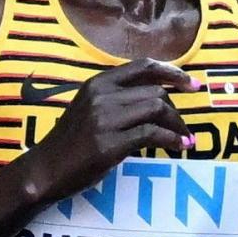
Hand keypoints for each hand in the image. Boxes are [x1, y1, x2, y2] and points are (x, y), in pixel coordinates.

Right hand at [25, 58, 199, 202]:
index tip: (192, 84)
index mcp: (98, 82)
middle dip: (176, 110)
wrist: (45, 170)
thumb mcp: (89, 108)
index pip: (144, 66)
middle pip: (156, 91)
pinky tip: (178, 146)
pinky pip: (152, 133)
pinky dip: (171, 139)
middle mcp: (102, 95)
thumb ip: (116, 98)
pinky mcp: (109, 143)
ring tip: (185, 139)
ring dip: (177, 125)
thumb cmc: (70, 142)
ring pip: (157, 108)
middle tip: (185, 128)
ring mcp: (105, 118)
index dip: (173, 72)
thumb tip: (157, 98)